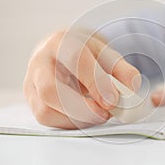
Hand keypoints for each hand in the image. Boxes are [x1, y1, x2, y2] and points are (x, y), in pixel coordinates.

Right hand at [23, 30, 139, 128]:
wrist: (62, 51)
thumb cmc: (84, 52)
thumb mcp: (105, 53)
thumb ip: (121, 69)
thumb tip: (132, 87)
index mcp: (60, 42)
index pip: (75, 60)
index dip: (95, 82)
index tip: (113, 100)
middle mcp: (40, 61)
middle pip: (50, 89)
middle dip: (81, 107)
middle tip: (105, 114)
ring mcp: (31, 82)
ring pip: (45, 109)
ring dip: (76, 119)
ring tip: (98, 115)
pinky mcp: (31, 100)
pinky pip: (47, 119)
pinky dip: (70, 123)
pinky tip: (85, 117)